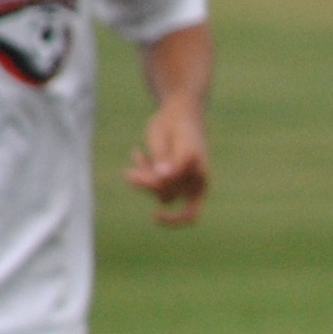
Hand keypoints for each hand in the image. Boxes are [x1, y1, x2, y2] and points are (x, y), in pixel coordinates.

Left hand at [128, 102, 208, 224]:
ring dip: (143, 178)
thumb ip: (171, 162)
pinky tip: (137, 152)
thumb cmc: (182, 127)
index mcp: (201, 182)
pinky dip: (140, 169)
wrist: (178, 112)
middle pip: (166, 197)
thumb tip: (163, 179)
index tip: (155, 216)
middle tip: (130, 174)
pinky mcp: (163, 171)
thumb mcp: (179, 144)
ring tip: (135, 159)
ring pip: (156, 190)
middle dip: (148, 186)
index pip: (189, 213)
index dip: (174, 221)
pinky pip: (149, 180)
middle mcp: (190, 184)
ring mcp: (176, 178)